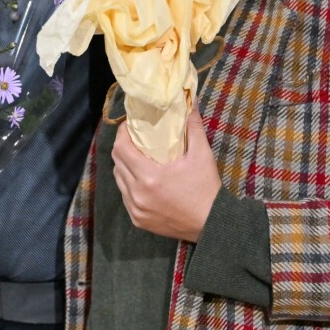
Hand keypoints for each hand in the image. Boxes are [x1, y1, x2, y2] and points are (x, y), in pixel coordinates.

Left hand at [110, 110, 221, 242]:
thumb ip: (193, 128)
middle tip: (135, 139)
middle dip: (123, 148)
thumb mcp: (202, 155)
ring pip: (119, 180)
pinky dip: (129, 185)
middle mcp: (137, 194)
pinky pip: (125, 197)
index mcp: (149, 177)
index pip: (121, 148)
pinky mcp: (138, 220)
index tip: (131, 125)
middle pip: (117, 163)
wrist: (211, 224)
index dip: (123, 133)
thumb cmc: (206, 189)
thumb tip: (190, 105)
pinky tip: (142, 180)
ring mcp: (136, 210)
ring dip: (125, 167)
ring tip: (138, 158)